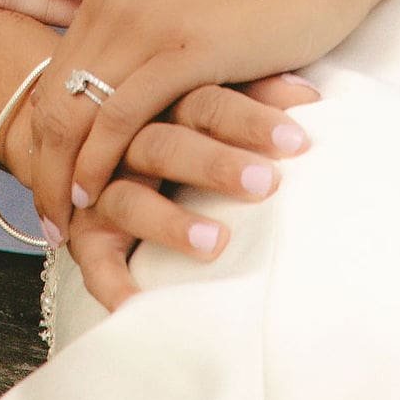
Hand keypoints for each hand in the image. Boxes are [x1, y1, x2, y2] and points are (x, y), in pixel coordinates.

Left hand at [24, 0, 383, 231]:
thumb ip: (153, 43)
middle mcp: (114, 1)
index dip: (43, 138)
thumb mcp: (188, 11)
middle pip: (52, 98)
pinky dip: (100, 161)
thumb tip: (133, 101)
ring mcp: (144, 21)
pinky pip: (120, 114)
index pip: (53, 77)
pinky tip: (96, 196)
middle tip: (48, 225)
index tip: (47, 189)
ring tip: (65, 228)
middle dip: (43, 166)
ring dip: (63, 176)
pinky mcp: (182, 47)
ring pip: (76, 110)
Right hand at [46, 76, 320, 313]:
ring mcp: (102, 188)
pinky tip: (140, 304)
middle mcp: (129, 141)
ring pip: (130, 199)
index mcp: (163, 100)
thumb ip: (253, 95)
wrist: (87, 146)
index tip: (298, 141)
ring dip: (170, 222)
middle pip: (167, 144)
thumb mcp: (207, 101)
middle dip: (216, 165)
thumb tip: (312, 94)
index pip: (206, 101)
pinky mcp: (87, 232)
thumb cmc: (173, 126)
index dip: (251, 119)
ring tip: (215, 242)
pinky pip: (95, 261)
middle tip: (266, 184)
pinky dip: (115, 283)